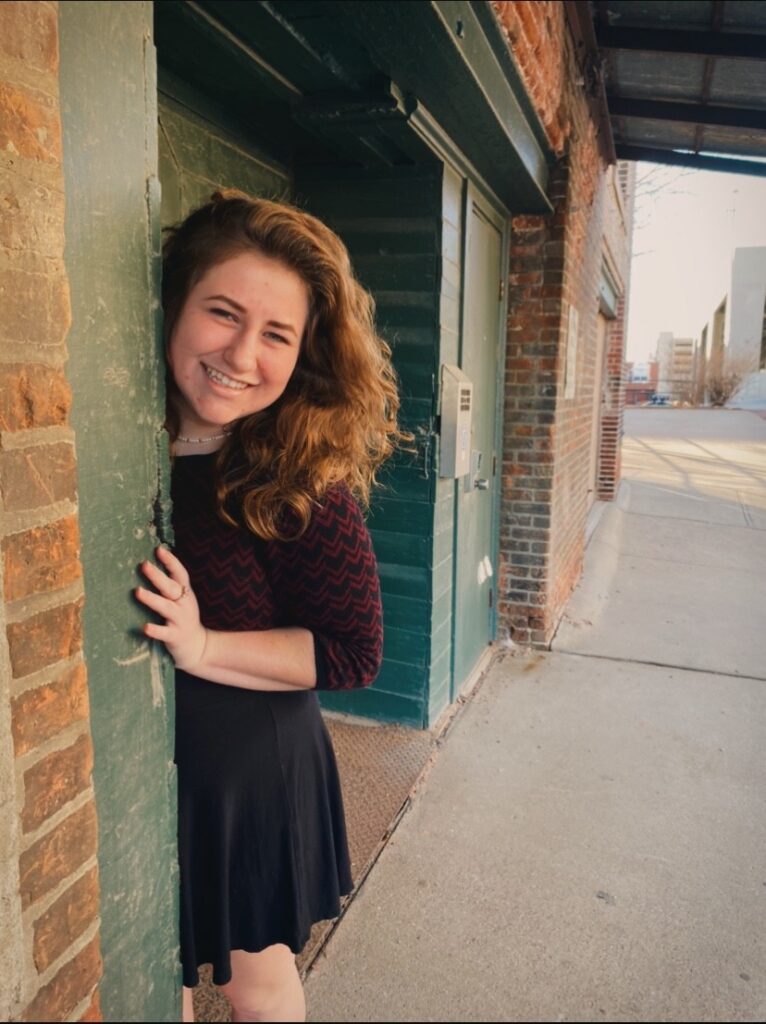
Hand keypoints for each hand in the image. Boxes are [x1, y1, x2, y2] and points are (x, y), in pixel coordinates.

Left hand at [135, 547, 206, 671]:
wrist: (198, 647)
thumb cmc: (183, 619)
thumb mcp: (182, 600)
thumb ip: (171, 586)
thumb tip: (151, 565)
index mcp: (185, 594)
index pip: (180, 574)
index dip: (171, 561)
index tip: (159, 550)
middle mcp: (184, 604)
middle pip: (171, 588)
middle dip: (158, 576)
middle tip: (144, 565)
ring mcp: (181, 620)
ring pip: (166, 607)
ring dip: (152, 599)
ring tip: (138, 592)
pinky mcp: (175, 636)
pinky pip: (165, 633)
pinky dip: (156, 630)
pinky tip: (145, 627)